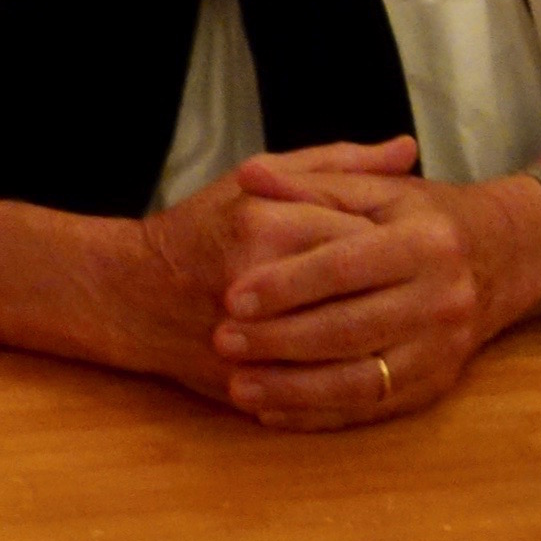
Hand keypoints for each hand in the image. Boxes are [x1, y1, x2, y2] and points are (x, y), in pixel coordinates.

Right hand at [132, 139, 411, 407]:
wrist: (132, 295)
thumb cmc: (200, 228)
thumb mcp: (261, 178)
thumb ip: (337, 164)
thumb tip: (406, 148)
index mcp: (266, 226)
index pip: (363, 242)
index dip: (397, 249)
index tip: (406, 250)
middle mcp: (258, 283)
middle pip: (362, 299)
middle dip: (392, 298)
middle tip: (408, 292)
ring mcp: (249, 340)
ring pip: (346, 354)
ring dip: (378, 344)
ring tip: (392, 329)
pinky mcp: (245, 380)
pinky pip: (316, 391)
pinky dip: (347, 384)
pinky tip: (363, 367)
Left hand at [212, 143, 537, 430]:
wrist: (503, 257)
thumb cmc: (424, 217)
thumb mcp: (374, 189)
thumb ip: (311, 183)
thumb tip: (249, 177)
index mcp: (425, 242)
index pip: (344, 267)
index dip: (285, 284)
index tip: (231, 295)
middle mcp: (442, 298)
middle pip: (350, 328)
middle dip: (280, 339)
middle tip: (223, 341)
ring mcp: (443, 349)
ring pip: (360, 380)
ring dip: (294, 388)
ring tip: (238, 385)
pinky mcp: (437, 385)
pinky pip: (371, 409)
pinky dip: (319, 414)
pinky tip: (272, 410)